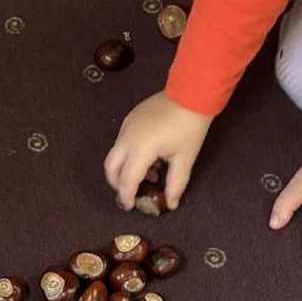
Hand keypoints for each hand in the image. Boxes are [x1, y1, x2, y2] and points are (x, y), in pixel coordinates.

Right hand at [104, 93, 212, 210]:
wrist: (190, 93)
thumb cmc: (190, 127)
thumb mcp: (185, 159)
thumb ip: (175, 184)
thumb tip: (171, 203)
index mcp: (141, 149)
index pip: (127, 180)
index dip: (127, 196)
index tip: (130, 207)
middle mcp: (127, 138)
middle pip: (110, 167)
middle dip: (116, 184)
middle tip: (130, 193)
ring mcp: (126, 126)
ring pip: (115, 154)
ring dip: (124, 169)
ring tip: (149, 173)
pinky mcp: (129, 118)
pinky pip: (122, 142)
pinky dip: (129, 155)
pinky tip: (149, 157)